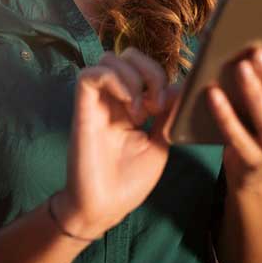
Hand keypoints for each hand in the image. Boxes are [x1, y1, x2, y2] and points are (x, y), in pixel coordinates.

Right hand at [55, 47, 179, 239]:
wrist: (105, 207)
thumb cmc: (128, 182)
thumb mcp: (159, 144)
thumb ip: (167, 116)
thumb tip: (179, 89)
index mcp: (130, 105)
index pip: (143, 67)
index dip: (161, 77)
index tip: (168, 106)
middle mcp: (112, 99)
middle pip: (127, 54)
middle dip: (150, 70)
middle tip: (157, 103)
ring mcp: (96, 102)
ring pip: (109, 58)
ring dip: (133, 77)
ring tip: (142, 110)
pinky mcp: (82, 108)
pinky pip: (90, 74)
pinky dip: (115, 80)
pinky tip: (130, 105)